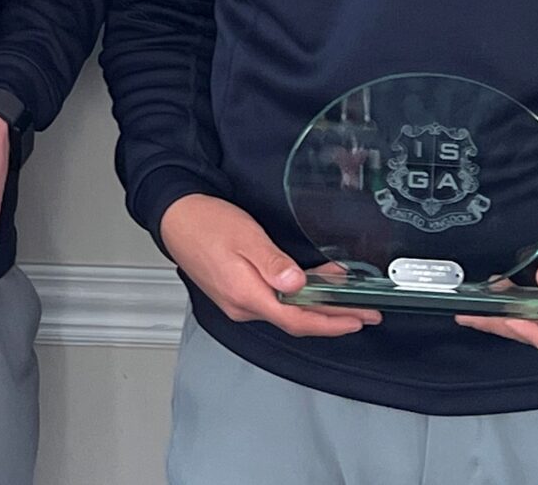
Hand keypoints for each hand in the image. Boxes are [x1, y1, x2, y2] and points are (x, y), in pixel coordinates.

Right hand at [159, 193, 379, 337]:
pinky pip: (272, 303)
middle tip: (363, 314)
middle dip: (332, 319)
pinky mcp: (235, 293)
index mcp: (245, 294)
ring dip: (316, 307)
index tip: (356, 319)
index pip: (297, 320)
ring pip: (285, 312)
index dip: (331, 323)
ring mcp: (237, 302)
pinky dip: (296, 298)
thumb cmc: (205, 222)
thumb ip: (272, 263)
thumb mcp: (245, 236)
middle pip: (295, 321)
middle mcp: (241, 305)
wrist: (174, 216)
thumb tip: (298, 285)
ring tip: (345, 299)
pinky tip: (309, 287)